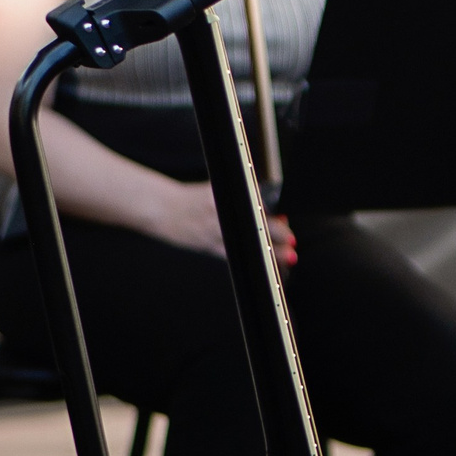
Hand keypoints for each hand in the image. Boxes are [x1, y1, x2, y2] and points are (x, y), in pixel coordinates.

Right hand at [154, 180, 296, 266]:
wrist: (163, 209)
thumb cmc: (193, 199)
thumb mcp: (217, 189)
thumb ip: (243, 196)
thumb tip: (272, 208)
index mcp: (223, 194)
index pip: (253, 203)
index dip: (271, 214)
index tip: (286, 220)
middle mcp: (218, 212)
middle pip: (252, 225)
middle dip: (275, 235)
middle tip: (292, 241)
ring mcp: (212, 232)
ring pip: (246, 244)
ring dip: (268, 252)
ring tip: (287, 257)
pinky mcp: (207, 246)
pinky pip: (233, 256)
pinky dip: (250, 261)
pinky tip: (263, 266)